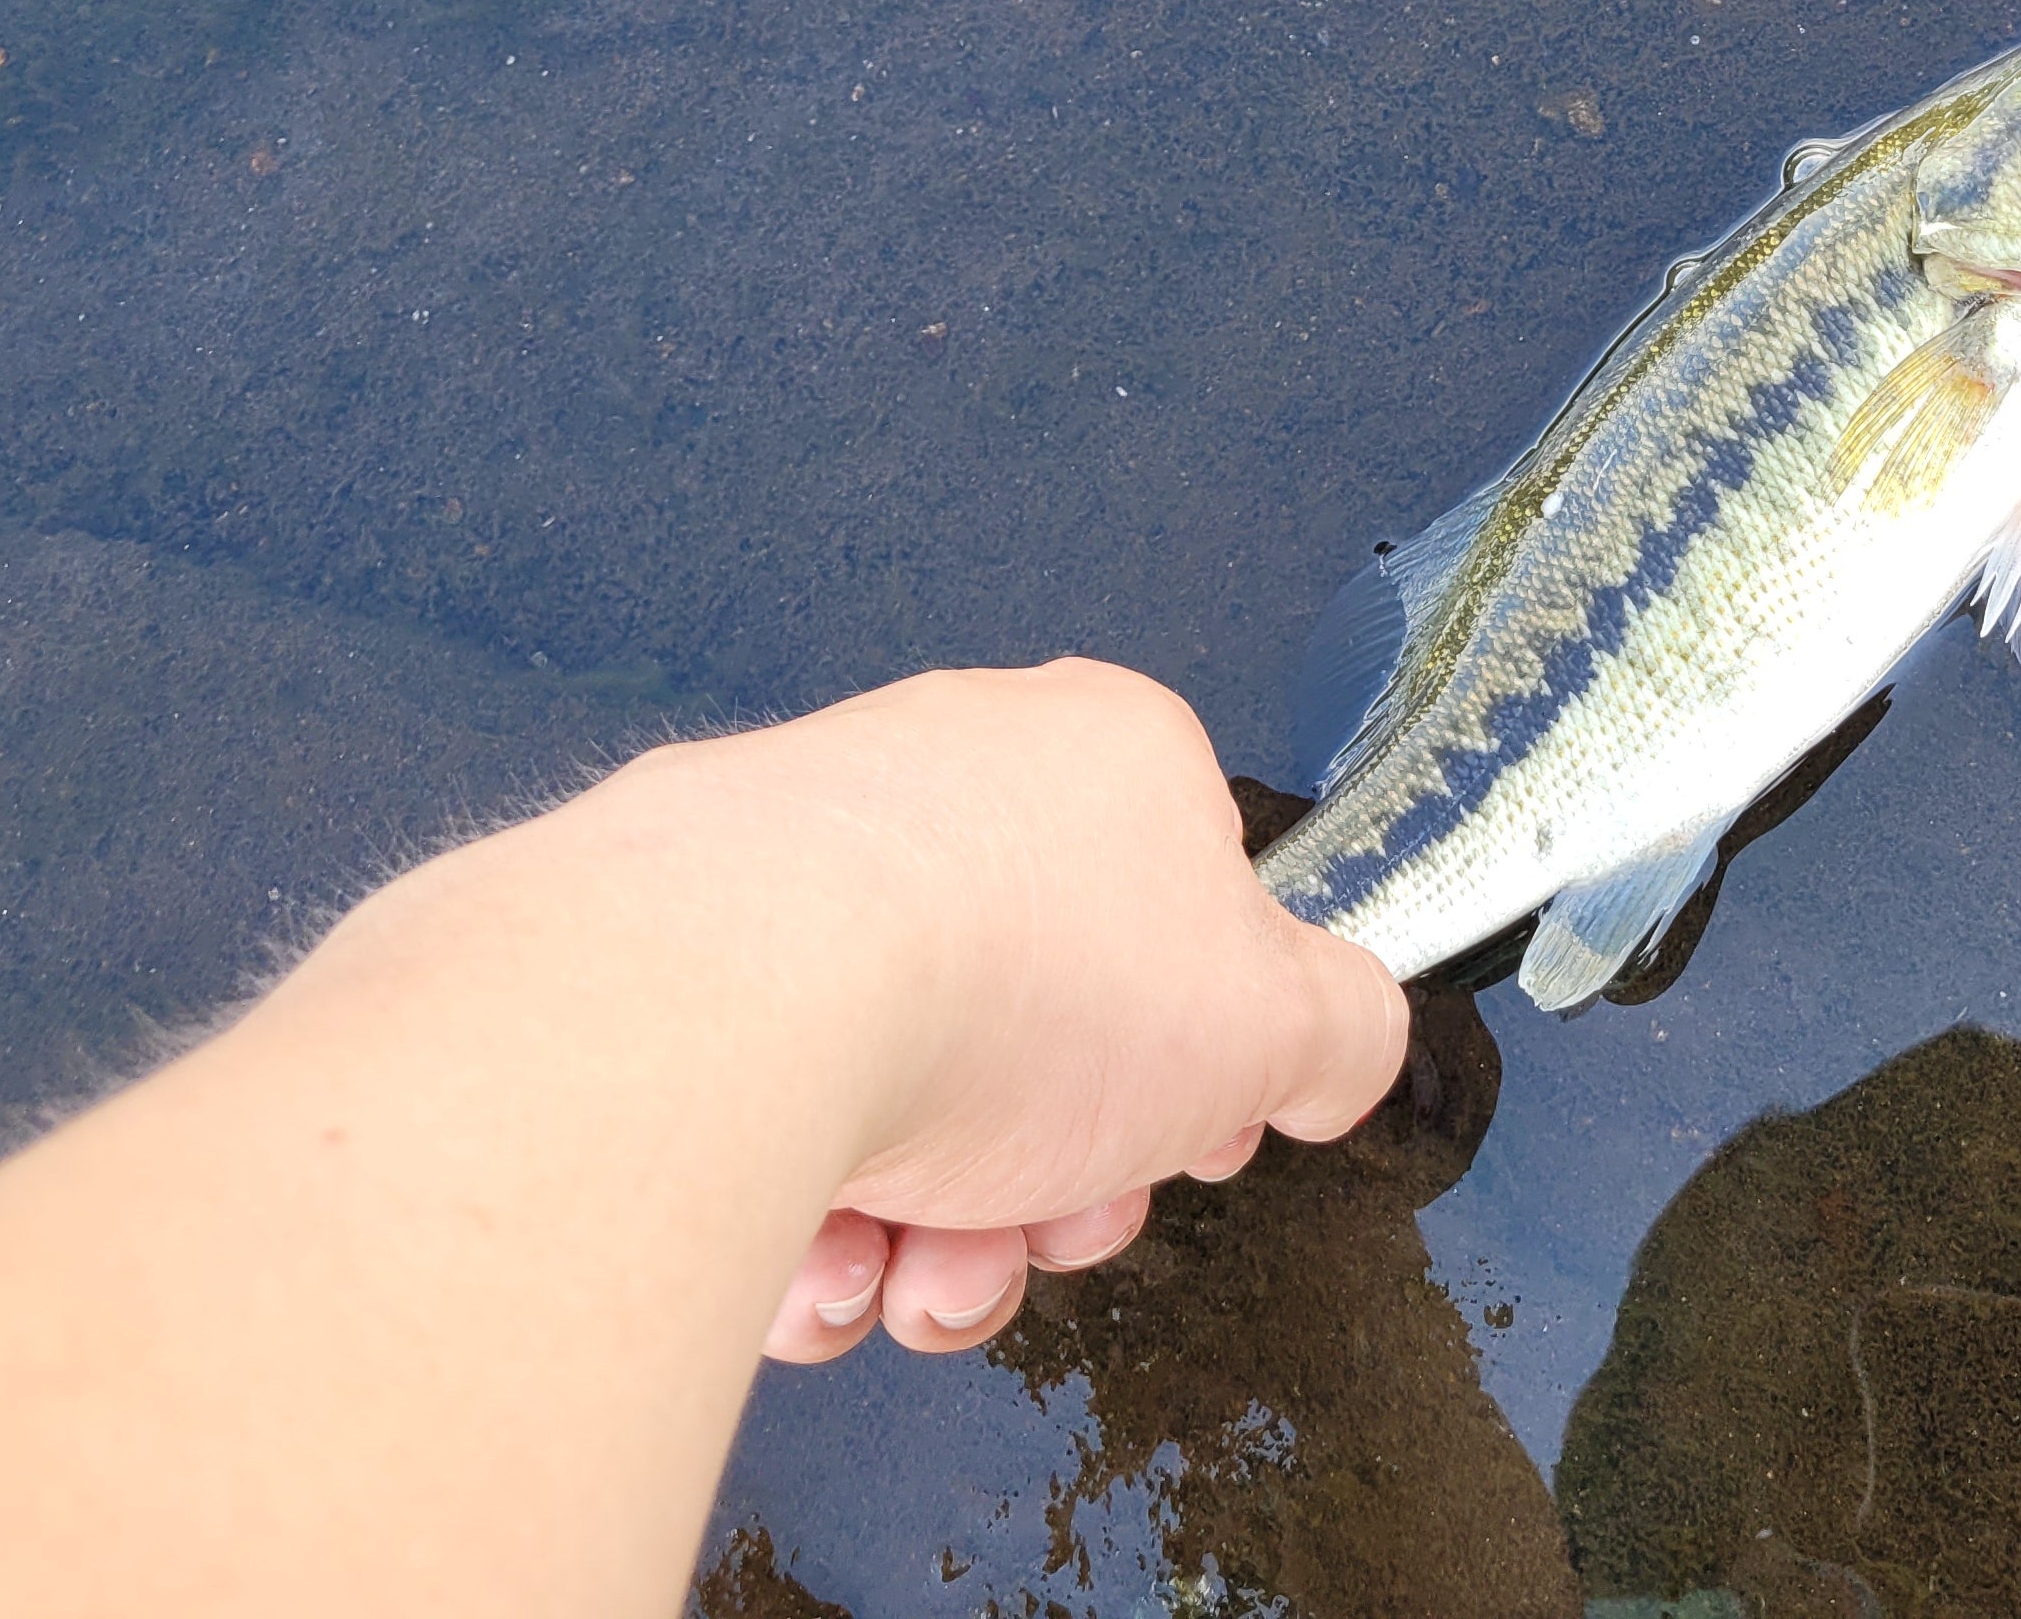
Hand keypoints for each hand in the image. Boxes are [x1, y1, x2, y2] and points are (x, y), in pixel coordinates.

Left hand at [576, 660, 1408, 1364]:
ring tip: (909, 1262)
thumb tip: (1341, 1053)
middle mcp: (950, 777)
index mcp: (1110, 758)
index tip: (1190, 1138)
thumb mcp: (1278, 1028)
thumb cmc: (1002, 980)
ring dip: (936, 1225)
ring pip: (908, 1094)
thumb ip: (1346, 1035)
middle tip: (1046, 1225)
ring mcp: (800, 856)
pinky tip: (813, 1244)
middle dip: (1057, 1180)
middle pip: (1051, 1032)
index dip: (1204, 1066)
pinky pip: (773, 1108)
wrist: (726, 1009)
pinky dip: (803, 1205)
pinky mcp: (674, 946)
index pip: (1197, 920)